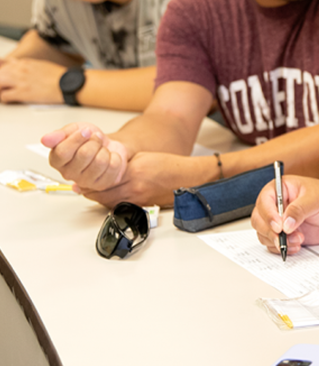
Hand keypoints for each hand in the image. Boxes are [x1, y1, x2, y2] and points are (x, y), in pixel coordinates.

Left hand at [0, 57, 67, 103]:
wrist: (69, 84)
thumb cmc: (60, 77)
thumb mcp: (42, 65)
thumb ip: (29, 67)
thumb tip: (22, 69)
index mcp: (25, 62)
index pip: (5, 65)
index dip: (4, 73)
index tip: (6, 79)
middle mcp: (20, 70)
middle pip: (0, 74)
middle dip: (0, 81)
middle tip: (4, 87)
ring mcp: (20, 81)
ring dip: (1, 89)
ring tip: (5, 93)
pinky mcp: (22, 93)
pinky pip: (4, 96)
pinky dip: (4, 99)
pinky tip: (10, 100)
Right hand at [43, 123, 130, 191]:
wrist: (107, 145)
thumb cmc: (89, 139)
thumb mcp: (73, 129)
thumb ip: (59, 134)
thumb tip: (45, 139)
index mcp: (57, 160)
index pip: (62, 152)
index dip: (77, 139)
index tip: (85, 131)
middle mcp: (68, 174)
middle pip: (84, 154)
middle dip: (94, 142)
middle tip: (95, 140)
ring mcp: (85, 181)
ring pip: (100, 161)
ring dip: (104, 150)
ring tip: (101, 149)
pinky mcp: (101, 184)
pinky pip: (113, 166)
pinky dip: (114, 157)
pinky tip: (108, 158)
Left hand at [77, 151, 204, 207]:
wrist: (188, 179)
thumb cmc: (170, 166)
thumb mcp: (142, 158)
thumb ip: (121, 164)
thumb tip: (103, 169)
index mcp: (132, 174)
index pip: (99, 180)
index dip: (88, 179)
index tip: (83, 176)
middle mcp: (133, 190)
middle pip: (99, 195)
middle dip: (90, 190)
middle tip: (84, 184)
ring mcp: (136, 201)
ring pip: (106, 203)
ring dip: (99, 197)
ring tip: (97, 190)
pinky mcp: (141, 207)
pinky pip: (119, 207)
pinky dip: (112, 202)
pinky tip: (112, 196)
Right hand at [251, 176, 318, 255]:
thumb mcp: (316, 199)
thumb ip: (300, 209)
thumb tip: (285, 223)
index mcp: (281, 189)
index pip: (265, 200)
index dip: (268, 214)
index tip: (278, 226)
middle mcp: (276, 205)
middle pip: (259, 219)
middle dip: (270, 232)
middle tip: (284, 238)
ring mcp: (279, 221)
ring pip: (263, 234)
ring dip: (277, 241)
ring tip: (298, 240)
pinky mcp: (284, 234)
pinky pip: (273, 244)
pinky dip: (282, 248)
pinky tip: (296, 246)